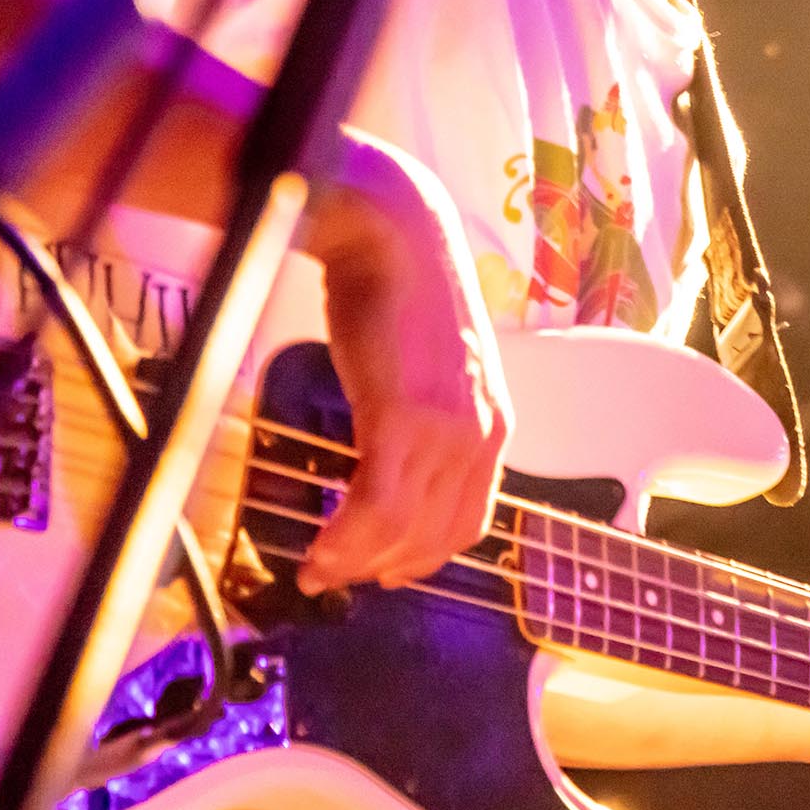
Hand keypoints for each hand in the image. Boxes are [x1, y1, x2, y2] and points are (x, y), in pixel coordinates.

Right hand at [295, 139, 511, 593]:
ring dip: (356, 562)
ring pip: (403, 532)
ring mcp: (447, 429)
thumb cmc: (400, 290)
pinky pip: (377, 508)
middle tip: (335, 576)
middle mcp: (481, 434)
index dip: (422, 555)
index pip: (466, 520)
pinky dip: (345, 540)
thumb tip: (387, 457)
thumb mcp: (429, 367)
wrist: (395, 234)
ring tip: (316, 569)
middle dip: (382, 568)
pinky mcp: (405, 419)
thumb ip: (423, 415)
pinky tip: (318, 549)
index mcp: (493, 424)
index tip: (382, 568)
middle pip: (436, 538)